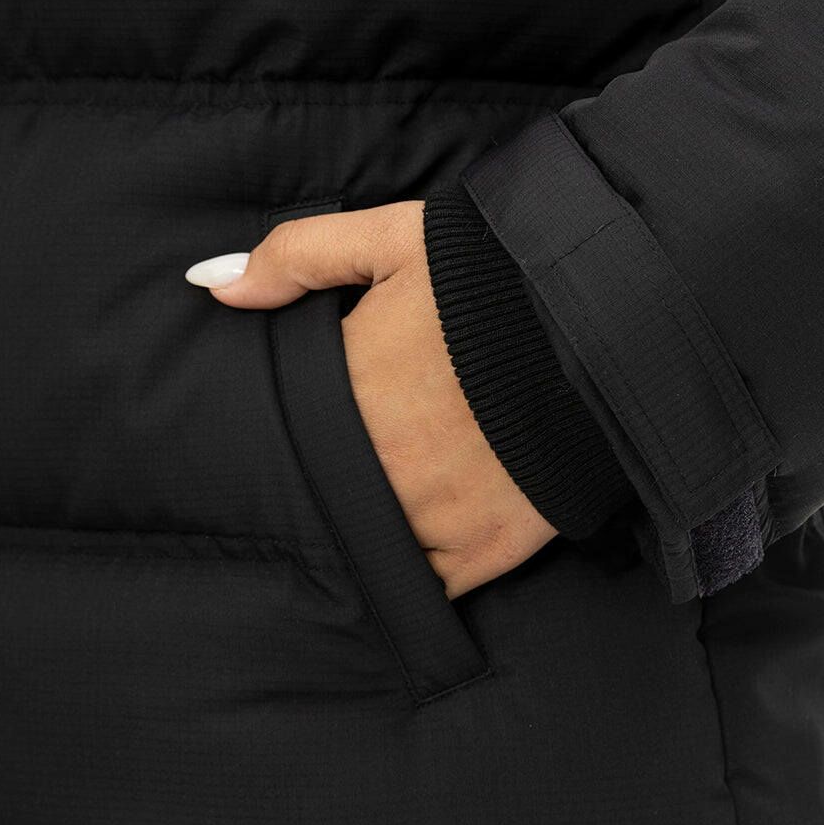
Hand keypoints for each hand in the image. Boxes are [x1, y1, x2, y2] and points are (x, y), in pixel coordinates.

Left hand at [187, 202, 555, 597]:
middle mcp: (384, 469)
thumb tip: (214, 285)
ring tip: (376, 504)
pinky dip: (414, 570)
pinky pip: (428, 586)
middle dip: (320, 485)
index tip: (281, 434)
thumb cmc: (494, 273)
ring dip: (364, 530)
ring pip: (368, 547)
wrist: (609, 318)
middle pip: (321, 499)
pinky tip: (412, 544)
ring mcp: (437, 517)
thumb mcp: (393, 238)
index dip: (278, 438)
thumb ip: (297, 257)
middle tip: (333, 469)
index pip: (280, 437)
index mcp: (349, 394)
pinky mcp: (489, 548)